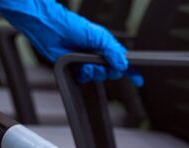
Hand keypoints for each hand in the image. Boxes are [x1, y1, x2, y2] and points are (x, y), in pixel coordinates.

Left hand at [0, 0, 142, 85]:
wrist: (50, 30)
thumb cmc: (72, 26)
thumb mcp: (98, 36)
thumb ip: (113, 50)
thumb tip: (123, 64)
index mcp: (105, 46)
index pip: (123, 60)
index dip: (131, 71)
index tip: (138, 80)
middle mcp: (97, 55)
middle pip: (112, 72)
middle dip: (108, 71)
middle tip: (102, 65)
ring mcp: (87, 62)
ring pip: (98, 77)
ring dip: (93, 73)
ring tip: (86, 64)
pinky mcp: (75, 69)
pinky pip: (85, 79)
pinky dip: (83, 75)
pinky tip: (78, 68)